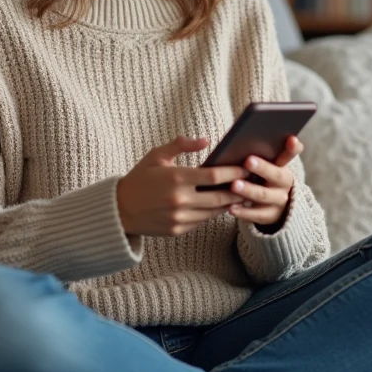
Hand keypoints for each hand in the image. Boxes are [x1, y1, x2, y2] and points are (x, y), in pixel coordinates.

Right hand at [116, 137, 249, 237]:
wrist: (118, 210)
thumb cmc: (139, 178)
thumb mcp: (156, 156)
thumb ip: (181, 145)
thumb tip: (206, 140)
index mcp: (176, 178)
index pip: (215, 177)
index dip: (234, 172)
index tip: (246, 167)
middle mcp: (180, 200)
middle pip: (220, 198)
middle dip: (239, 190)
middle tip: (253, 183)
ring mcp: (179, 218)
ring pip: (214, 212)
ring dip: (229, 204)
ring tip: (242, 194)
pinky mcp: (177, 231)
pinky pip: (202, 221)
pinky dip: (212, 213)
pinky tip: (221, 205)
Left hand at [226, 135, 302, 228]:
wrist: (273, 206)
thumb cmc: (260, 178)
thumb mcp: (263, 166)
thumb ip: (257, 154)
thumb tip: (238, 136)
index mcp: (283, 166)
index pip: (291, 154)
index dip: (293, 147)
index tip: (291, 138)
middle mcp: (284, 183)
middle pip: (277, 175)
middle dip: (263, 168)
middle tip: (248, 161)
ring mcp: (279, 201)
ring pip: (265, 196)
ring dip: (249, 190)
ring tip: (235, 185)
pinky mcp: (270, 216)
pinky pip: (257, 215)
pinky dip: (243, 212)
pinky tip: (231, 208)